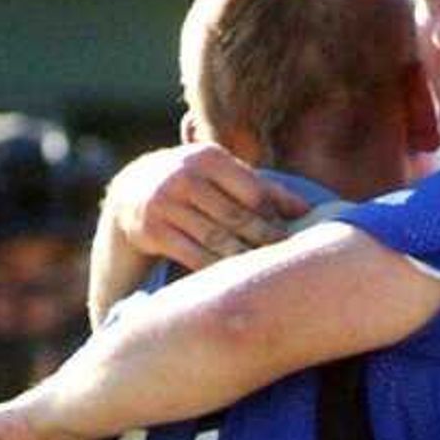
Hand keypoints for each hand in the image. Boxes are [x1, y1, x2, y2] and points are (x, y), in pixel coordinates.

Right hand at [112, 142, 309, 273]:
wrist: (132, 194)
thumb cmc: (193, 185)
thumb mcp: (221, 176)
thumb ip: (262, 188)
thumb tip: (306, 210)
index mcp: (209, 157)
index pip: (253, 192)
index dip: (273, 218)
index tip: (292, 240)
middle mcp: (185, 175)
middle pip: (236, 217)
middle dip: (263, 242)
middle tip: (286, 264)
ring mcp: (166, 203)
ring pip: (216, 240)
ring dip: (243, 260)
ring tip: (265, 277)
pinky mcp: (152, 230)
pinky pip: (192, 256)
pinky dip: (216, 271)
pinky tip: (234, 283)